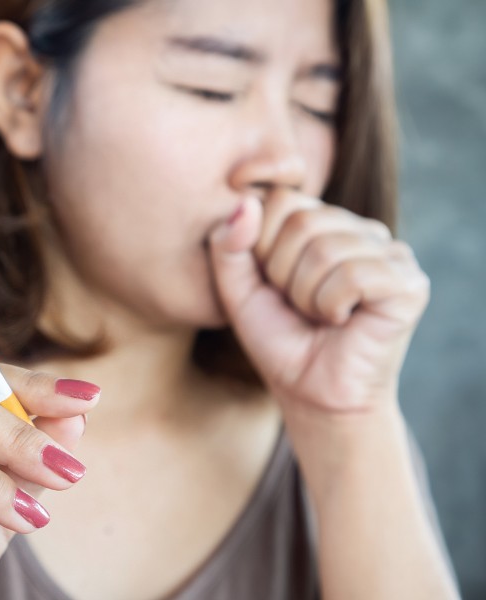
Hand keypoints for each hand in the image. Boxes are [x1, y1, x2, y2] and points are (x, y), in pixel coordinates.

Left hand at [208, 190, 429, 414]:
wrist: (310, 394)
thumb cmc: (278, 340)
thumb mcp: (237, 290)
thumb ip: (228, 245)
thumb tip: (246, 200)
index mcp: (323, 222)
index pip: (279, 199)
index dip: (260, 247)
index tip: (272, 284)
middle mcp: (360, 229)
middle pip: (301, 221)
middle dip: (282, 275)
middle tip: (298, 306)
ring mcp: (391, 252)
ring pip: (325, 250)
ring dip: (306, 296)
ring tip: (319, 316)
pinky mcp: (408, 283)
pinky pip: (352, 275)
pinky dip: (331, 306)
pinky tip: (342, 321)